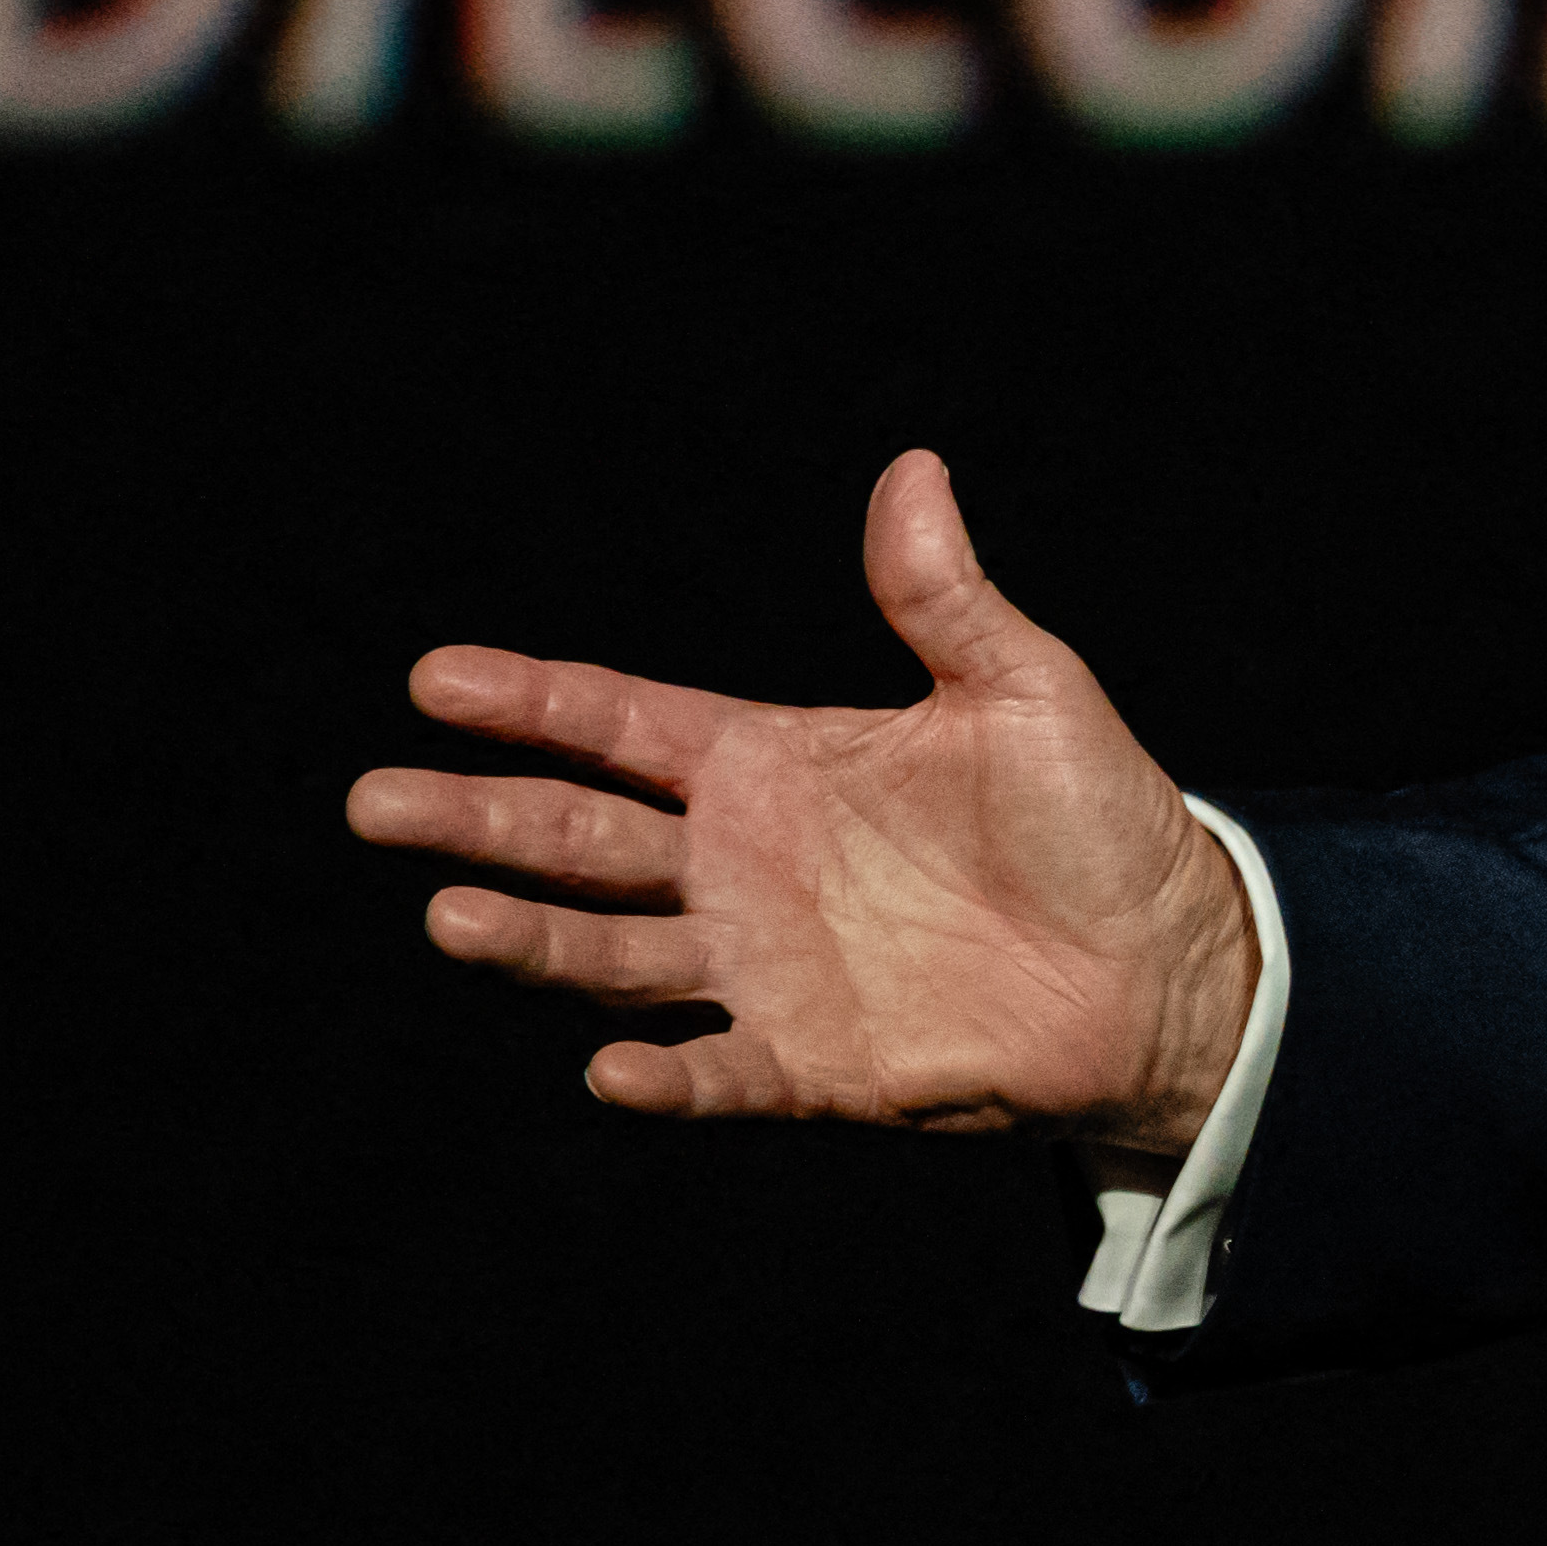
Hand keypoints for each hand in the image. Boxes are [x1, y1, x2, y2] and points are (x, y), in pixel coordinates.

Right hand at [349, 451, 1259, 1148]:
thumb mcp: (1023, 690)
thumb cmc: (1098, 819)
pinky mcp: (815, 1064)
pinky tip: (608, 1071)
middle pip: (581, 838)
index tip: (433, 680)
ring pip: (615, 952)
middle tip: (375, 802)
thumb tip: (915, 469)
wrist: (1171, 961)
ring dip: (533, 940)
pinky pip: (722, 1071)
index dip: (532, 702)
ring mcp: (766, 967)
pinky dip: (667, 1076)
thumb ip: (943, 596)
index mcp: (772, 763)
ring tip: (449, 917)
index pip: (622, 725)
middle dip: (479, 819)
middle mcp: (742, 865)